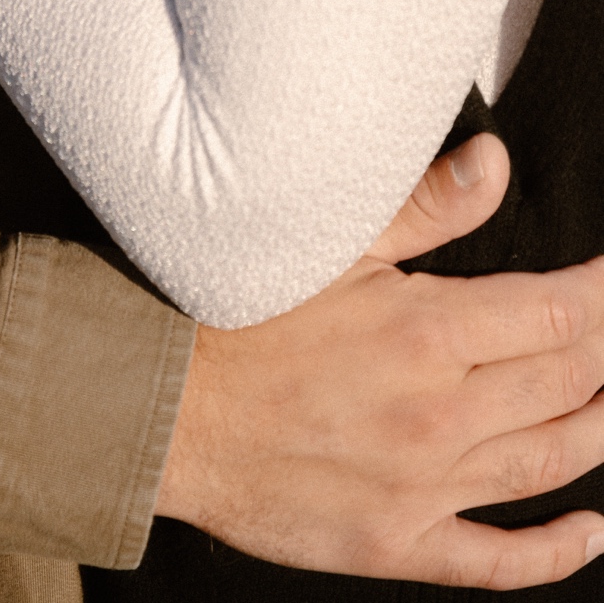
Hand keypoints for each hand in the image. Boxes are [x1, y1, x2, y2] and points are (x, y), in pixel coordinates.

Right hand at [157, 132, 603, 585]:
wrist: (161, 406)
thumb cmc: (235, 311)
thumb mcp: (330, 243)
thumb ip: (425, 206)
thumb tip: (497, 162)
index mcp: (430, 333)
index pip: (556, 315)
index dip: (600, 294)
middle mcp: (443, 416)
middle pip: (564, 384)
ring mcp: (424, 488)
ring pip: (547, 462)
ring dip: (598, 433)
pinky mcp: (396, 541)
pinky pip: (497, 559)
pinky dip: (557, 549)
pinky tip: (592, 529)